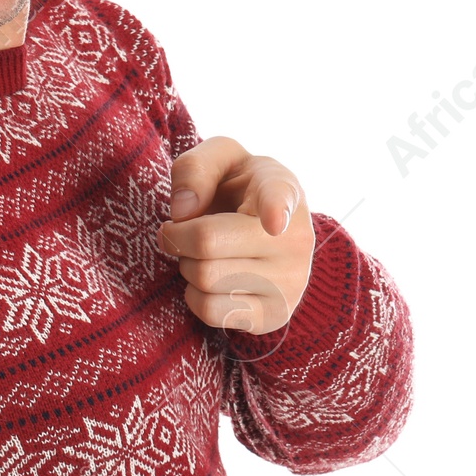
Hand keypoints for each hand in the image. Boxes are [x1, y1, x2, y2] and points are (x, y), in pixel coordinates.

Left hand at [157, 138, 313, 337]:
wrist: (272, 231)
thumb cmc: (239, 190)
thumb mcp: (220, 159)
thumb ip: (196, 168)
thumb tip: (182, 211)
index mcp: (281, 188)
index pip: (279, 197)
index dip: (275, 208)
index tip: (274, 221)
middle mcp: (295, 239)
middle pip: (206, 241)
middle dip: (179, 235)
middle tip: (184, 230)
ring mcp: (290, 282)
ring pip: (205, 279)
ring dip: (186, 265)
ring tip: (204, 253)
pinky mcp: (274, 315)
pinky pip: (210, 311)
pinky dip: (194, 295)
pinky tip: (211, 279)